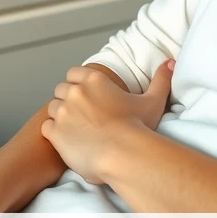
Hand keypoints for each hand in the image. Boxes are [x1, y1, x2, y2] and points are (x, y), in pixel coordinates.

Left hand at [41, 59, 173, 184]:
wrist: (124, 154)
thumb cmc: (138, 128)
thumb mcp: (153, 100)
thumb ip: (161, 80)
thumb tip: (170, 63)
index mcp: (93, 80)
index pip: (74, 74)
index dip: (78, 85)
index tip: (86, 97)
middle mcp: (74, 92)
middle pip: (61, 91)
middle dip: (68, 101)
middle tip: (82, 116)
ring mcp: (62, 112)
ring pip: (53, 109)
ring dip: (61, 117)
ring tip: (75, 130)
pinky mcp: (54, 133)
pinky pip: (47, 128)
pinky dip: (54, 133)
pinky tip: (68, 141)